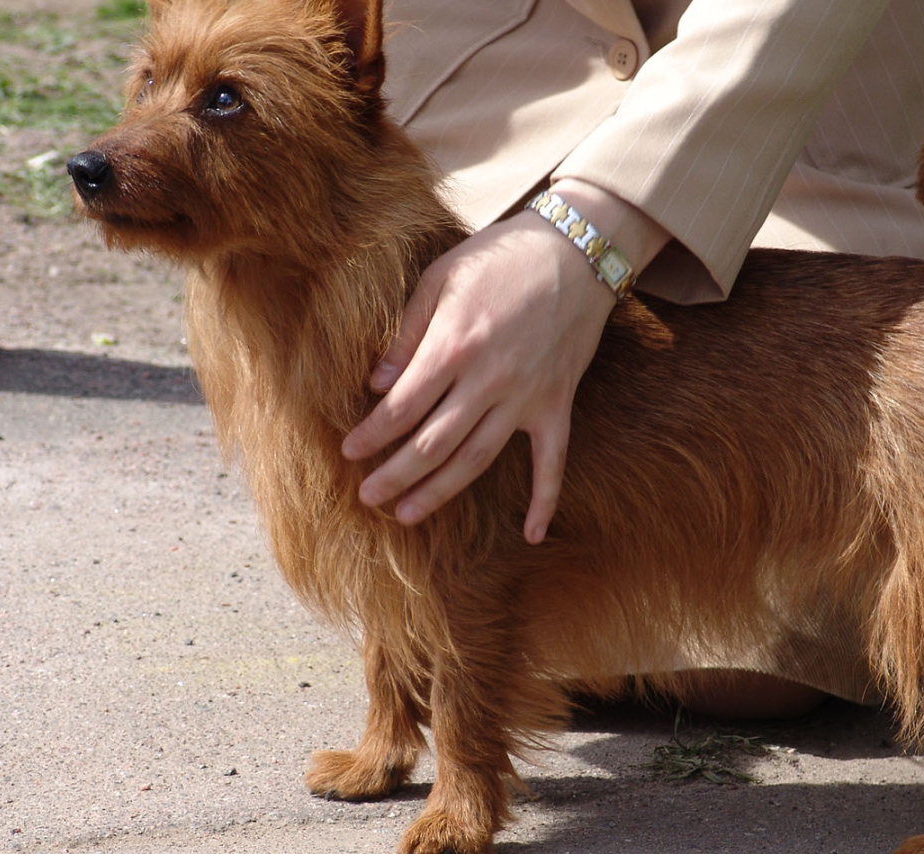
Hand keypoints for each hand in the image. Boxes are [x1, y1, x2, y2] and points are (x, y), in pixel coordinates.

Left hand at [341, 180, 668, 542]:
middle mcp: (488, 379)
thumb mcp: (440, 279)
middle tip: (367, 497)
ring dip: (441, 492)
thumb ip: (406, 335)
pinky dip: (544, 499)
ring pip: (477, 459)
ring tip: (408, 515)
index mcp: (453, 345)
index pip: (401, 407)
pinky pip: (553, 462)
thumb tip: (375, 385)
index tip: (348, 452)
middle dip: (395, 475)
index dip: (371, 435)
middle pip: (432, 444)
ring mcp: (527, 396)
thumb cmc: (499, 258)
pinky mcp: (557, 403)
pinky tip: (531, 534)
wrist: (576, 250)